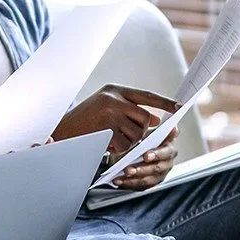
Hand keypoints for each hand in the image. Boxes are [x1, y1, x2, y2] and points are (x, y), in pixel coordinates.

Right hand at [54, 84, 179, 158]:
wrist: (60, 132)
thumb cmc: (84, 122)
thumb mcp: (105, 109)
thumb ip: (128, 110)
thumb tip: (155, 120)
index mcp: (114, 90)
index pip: (146, 95)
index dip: (164, 102)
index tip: (179, 107)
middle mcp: (113, 98)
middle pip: (145, 118)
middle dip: (141, 130)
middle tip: (127, 135)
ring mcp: (110, 113)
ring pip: (137, 133)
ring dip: (129, 141)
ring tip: (112, 139)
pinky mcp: (107, 129)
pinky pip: (126, 144)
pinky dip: (120, 148)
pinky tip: (107, 144)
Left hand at [112, 126, 178, 189]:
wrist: (138, 148)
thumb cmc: (145, 140)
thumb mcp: (149, 132)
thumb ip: (157, 131)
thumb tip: (173, 129)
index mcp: (169, 150)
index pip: (165, 153)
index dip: (156, 155)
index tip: (146, 156)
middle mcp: (166, 164)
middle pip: (156, 169)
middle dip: (141, 169)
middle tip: (129, 169)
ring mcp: (159, 175)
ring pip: (148, 179)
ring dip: (133, 178)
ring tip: (122, 175)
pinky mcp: (150, 183)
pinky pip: (140, 186)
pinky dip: (128, 183)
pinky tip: (118, 180)